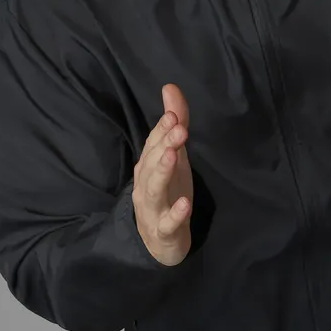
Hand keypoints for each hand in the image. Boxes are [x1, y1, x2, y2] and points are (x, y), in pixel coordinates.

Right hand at [132, 83, 193, 265]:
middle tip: (179, 129)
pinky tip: (184, 204)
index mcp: (148, 166)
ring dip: (162, 172)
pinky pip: (167, 223)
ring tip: (174, 156)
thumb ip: (174, 125)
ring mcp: (153, 209)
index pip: (152, 144)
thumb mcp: (175, 158)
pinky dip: (175, 214)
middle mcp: (146, 184)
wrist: (159, 242)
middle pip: (151, 163)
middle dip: (163, 145)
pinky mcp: (164, 231)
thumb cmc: (167, 193)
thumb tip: (170, 87)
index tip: (173, 114)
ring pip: (153, 189)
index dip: (162, 130)